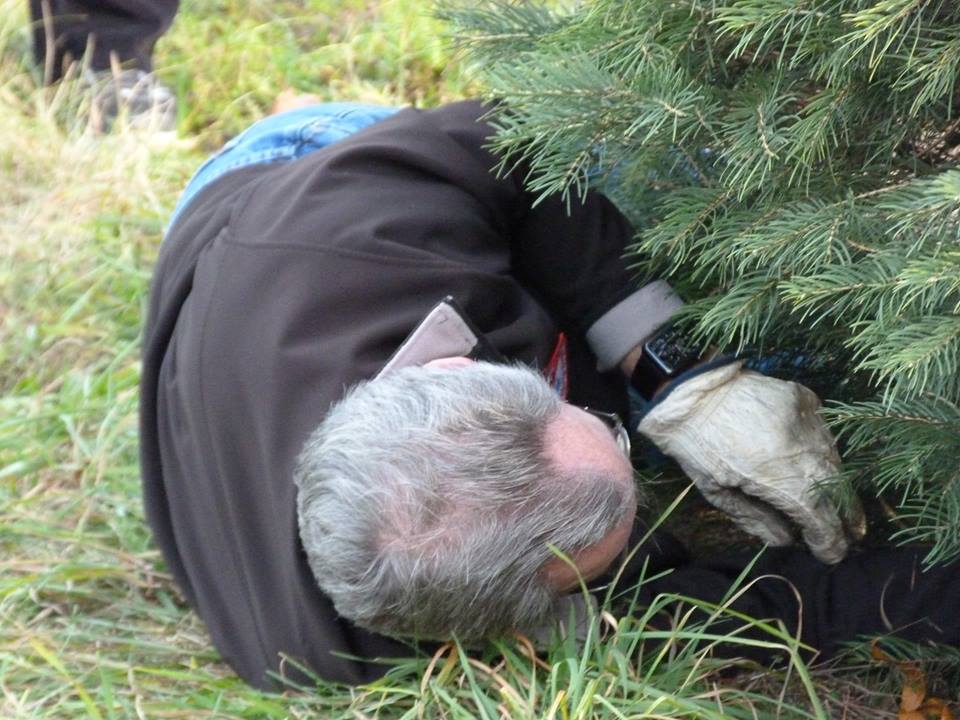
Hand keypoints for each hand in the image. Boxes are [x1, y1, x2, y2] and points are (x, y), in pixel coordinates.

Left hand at [637, 360, 859, 563]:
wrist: (688, 390)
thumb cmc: (694, 444)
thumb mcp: (716, 490)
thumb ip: (755, 518)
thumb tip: (786, 540)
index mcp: (775, 473)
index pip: (816, 512)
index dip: (828, 536)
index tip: (832, 553)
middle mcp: (799, 444)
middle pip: (834, 486)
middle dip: (846, 514)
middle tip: (853, 533)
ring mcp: (805, 417)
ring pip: (833, 458)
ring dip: (839, 483)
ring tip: (840, 505)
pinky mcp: (803, 396)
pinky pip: (824, 430)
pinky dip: (824, 450)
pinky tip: (818, 463)